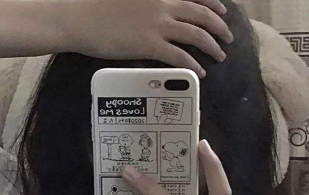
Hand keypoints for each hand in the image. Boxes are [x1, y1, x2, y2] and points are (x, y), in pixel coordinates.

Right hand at [69, 0, 232, 77]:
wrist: (80, 18)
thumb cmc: (97, 7)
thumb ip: (147, 3)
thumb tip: (161, 13)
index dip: (213, 2)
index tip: (223, 10)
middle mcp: (163, 4)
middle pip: (201, 14)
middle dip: (219, 26)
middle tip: (228, 37)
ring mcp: (158, 25)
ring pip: (196, 35)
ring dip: (212, 46)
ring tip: (220, 55)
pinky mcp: (150, 45)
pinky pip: (180, 57)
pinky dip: (193, 65)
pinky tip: (200, 72)